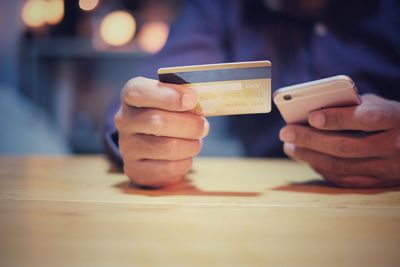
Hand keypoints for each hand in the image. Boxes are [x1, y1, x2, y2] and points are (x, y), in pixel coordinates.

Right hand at [114, 77, 208, 187]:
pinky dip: (185, 162)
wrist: (153, 143)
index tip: (192, 100)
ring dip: (191, 145)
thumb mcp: (172, 98)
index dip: (168, 96)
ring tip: (196, 141)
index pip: (139, 92)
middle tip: (203, 126)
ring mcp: (127, 147)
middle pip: (158, 122)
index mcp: (130, 96)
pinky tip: (186, 156)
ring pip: (167, 147)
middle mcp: (123, 120)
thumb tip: (194, 102)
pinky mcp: (134, 169)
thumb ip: (182, 96)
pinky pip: (168, 168)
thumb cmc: (169, 114)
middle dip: (189, 125)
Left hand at [279, 94, 399, 187]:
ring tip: (290, 146)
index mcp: (395, 119)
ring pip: (342, 166)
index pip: (365, 118)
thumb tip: (317, 109)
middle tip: (286, 133)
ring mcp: (387, 168)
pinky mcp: (379, 183)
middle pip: (346, 146)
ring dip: (311, 157)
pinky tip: (308, 160)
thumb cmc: (394, 120)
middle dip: (311, 140)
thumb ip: (354, 105)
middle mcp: (393, 145)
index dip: (337, 118)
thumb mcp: (383, 106)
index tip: (310, 117)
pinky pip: (345, 180)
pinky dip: (323, 170)